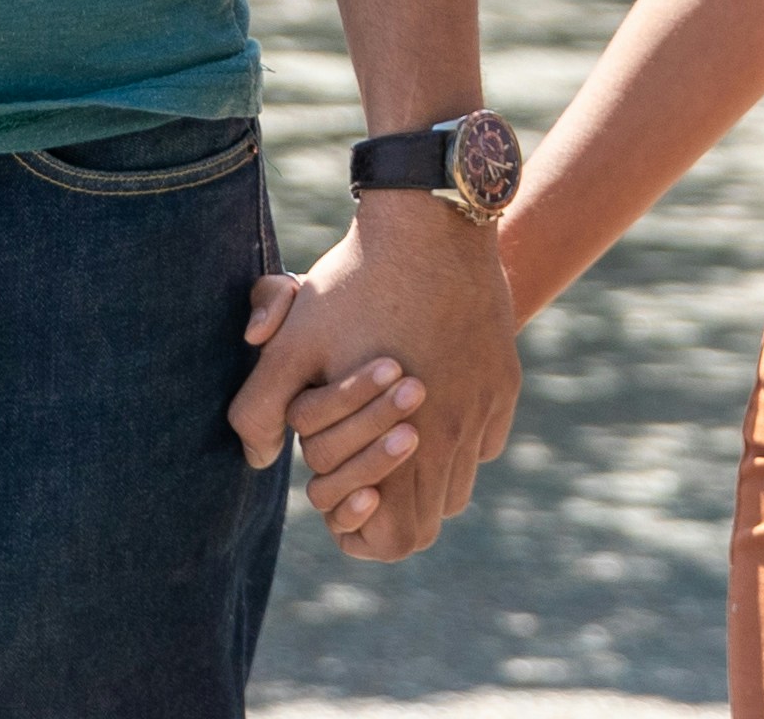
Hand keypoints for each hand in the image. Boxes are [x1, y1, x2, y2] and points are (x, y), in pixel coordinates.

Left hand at [228, 204, 516, 556]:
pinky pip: (486, 439)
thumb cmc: (354, 285)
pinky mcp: (504, 379)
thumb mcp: (292, 345)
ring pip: (462, 482)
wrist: (430, 223)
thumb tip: (260, 458)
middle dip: (394, 507)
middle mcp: (455, 436)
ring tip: (391, 434)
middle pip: (434, 520)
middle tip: (363, 467)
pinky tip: (429, 398)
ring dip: (427, 474)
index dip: (365, 535)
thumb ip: (259, 411)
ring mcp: (485, 407)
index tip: (345, 499)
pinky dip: (459, 438)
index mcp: (406, 445)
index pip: (400, 541)